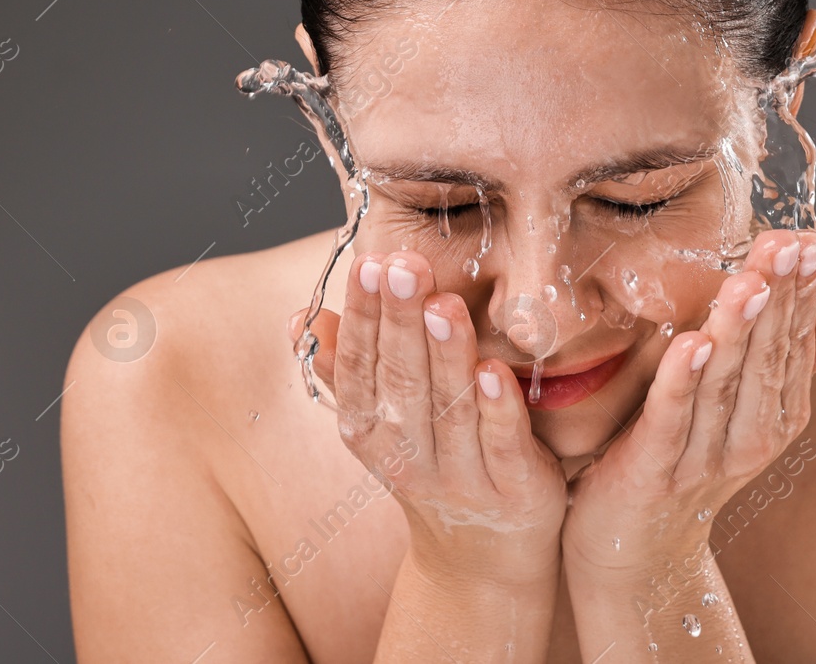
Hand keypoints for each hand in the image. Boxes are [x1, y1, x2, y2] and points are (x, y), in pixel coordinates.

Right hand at [291, 250, 567, 584]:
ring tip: (444, 303)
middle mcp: (408, 456)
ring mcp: (460, 476)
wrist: (483, 553)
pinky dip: (499, 410)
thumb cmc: (432, 463)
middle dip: (400, 320)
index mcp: (369, 432)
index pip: (360, 366)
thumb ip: (344, 366)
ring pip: (450, 408)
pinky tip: (497, 369)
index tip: (369, 263)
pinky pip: (502, 446)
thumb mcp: (377, 420)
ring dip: (446, 355)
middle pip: (401, 380)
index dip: (364, 315)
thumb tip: (301, 316)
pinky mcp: (513, 491)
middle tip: (404, 265)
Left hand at [560, 228, 815, 577]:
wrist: (635, 551)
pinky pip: (671, 419)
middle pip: (765, 357)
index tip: (806, 240)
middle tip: (786, 244)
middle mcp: (749, 438)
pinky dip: (682, 381)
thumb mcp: (746, 409)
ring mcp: (702, 458)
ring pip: (723, 383)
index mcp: (775, 416)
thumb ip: (796, 358)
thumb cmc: (685, 466)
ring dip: (737, 329)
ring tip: (749, 281)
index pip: (792, 342)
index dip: (799, 291)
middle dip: (777, 297)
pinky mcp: (653, 471)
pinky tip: (691, 343)